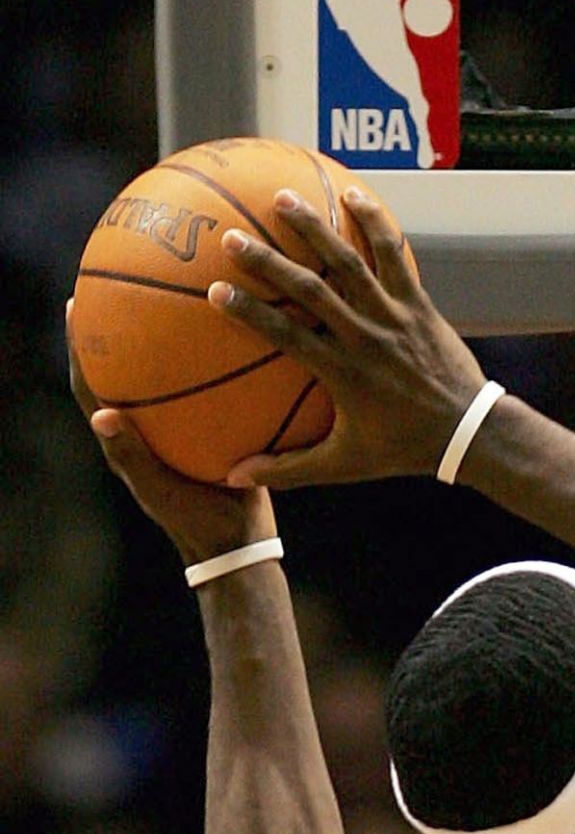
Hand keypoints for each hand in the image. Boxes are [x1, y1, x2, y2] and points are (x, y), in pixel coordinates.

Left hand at [68, 307, 272, 565]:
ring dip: (156, 341)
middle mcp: (146, 431)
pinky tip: (225, 339)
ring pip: (161, 378)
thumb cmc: (199, 523)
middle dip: (112, 329)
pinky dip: (204, 365)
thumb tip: (101, 416)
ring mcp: (175, 434)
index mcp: (125, 442)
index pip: (91, 385)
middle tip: (109, 289)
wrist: (240, 545)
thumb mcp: (163, 491)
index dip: (78, 347)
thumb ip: (133, 456)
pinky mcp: (206, 437)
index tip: (75, 306)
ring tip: (164, 300)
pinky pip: (202, 391)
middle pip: (121, 371)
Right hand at [208, 186, 486, 487]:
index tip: (216, 292)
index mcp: (343, 374)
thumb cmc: (402, 449)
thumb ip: (288, 469)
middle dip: (271, 262)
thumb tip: (234, 477)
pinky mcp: (418, 303)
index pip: (287, 336)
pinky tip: (354, 193)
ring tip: (282, 197)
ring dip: (316, 228)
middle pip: (312, 290)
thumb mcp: (345, 465)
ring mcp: (394, 316)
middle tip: (232, 237)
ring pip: (351, 263)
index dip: (251, 313)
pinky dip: (375, 223)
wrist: (468, 433)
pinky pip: (395, 255)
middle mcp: (366, 338)